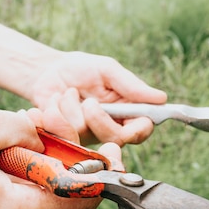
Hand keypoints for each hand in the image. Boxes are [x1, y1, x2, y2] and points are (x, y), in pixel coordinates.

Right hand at [0, 106, 120, 208]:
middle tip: (65, 128)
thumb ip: (31, 130)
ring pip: (45, 188)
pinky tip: (15, 140)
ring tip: (33, 127)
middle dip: (73, 159)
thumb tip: (51, 137)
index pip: (82, 201)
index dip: (103, 175)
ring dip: (48, 159)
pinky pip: (24, 186)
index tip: (111, 149)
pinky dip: (29, 164)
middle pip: (66, 194)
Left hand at [29, 51, 166, 144]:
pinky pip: (63, 132)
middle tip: (89, 102)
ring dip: (72, 108)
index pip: (141, 130)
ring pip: (86, 134)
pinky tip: (53, 100)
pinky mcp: (66, 137)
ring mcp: (87, 135)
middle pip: (115, 139)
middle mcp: (109, 127)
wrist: (46, 71)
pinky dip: (55, 111)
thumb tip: (161, 98)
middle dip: (100, 121)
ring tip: (68, 93)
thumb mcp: (107, 70)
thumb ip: (131, 85)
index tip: (129, 117)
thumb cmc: (81, 68)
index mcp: (127, 111)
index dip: (139, 129)